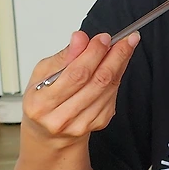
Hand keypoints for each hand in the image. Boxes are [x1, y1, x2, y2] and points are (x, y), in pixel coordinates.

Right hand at [22, 30, 139, 144]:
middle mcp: (61, 117)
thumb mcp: (42, 74)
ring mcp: (82, 123)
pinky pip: (113, 95)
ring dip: (120, 64)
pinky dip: (116, 77)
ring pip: (109, 88)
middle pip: (98, 81)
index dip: (94, 54)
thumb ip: (63, 56)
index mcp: (42, 103)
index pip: (76, 74)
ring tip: (126, 46)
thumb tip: (80, 38)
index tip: (105, 38)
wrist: (49, 131)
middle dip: (116, 56)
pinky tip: (116, 66)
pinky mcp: (98, 123)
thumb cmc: (42, 99)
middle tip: (126, 39)